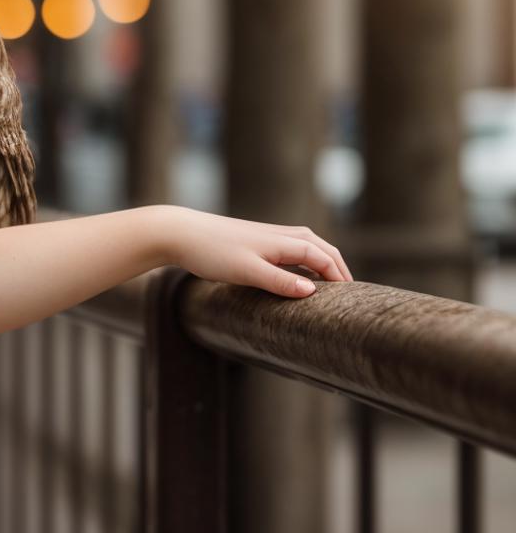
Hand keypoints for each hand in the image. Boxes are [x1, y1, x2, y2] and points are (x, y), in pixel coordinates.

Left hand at [151, 204, 352, 296]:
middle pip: (323, 249)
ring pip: (308, 248)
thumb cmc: (212, 252)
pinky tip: (300, 277)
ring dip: (323, 264)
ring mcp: (270, 236)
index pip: (325, 258)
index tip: (353, 300)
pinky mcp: (258, 240)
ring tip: (332, 287)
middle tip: (351, 295)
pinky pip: (293, 250)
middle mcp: (283, 234)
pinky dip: (306, 262)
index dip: (340, 278)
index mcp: (285, 241)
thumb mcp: (248, 271)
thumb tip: (313, 292)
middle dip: (338, 269)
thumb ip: (280, 282)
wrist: (180, 233)